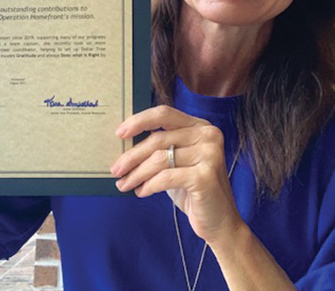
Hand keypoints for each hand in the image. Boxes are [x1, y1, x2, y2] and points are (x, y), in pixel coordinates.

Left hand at [110, 105, 243, 244]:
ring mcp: (209, 154)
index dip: (139, 121)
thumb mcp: (176, 162)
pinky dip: (149, 185)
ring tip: (124, 184)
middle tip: (115, 169)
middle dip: (132, 156)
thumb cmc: (192, 189)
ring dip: (136, 173)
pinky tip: (141, 192)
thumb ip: (160, 147)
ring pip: (159, 159)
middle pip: (158, 139)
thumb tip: (124, 144)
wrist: (219, 222)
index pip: (164, 114)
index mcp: (200, 126)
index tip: (119, 133)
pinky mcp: (205, 176)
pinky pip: (165, 178)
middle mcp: (208, 135)